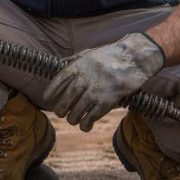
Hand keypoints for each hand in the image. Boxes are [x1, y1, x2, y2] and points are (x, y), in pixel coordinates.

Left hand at [41, 32, 164, 131]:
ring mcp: (95, 92)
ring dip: (72, 119)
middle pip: (65, 100)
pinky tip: (85, 126)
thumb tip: (59, 64)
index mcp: (78, 67)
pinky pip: (92, 117)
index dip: (51, 92)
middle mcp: (84, 80)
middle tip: (60, 113)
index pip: (58, 82)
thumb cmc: (111, 55)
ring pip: (76, 112)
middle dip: (60, 110)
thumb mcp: (89, 53)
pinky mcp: (107, 101)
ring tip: (73, 120)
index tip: (46, 98)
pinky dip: (86, 124)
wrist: (133, 58)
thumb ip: (74, 60)